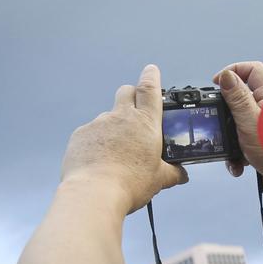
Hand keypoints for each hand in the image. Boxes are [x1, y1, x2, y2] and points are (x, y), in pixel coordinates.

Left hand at [61, 64, 187, 212]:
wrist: (94, 192)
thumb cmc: (129, 183)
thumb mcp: (159, 180)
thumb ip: (172, 173)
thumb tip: (181, 174)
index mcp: (145, 123)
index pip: (149, 88)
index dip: (151, 76)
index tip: (151, 70)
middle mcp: (121, 117)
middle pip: (126, 91)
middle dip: (131, 95)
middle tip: (136, 112)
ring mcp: (98, 124)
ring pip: (108, 116)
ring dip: (113, 127)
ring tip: (116, 152)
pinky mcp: (81, 135)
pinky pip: (90, 133)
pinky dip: (96, 142)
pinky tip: (99, 160)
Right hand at [214, 61, 262, 198]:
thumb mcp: (250, 122)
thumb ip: (237, 99)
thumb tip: (227, 76)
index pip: (251, 71)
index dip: (233, 71)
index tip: (217, 83)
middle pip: (240, 99)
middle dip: (226, 112)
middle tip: (218, 121)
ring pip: (238, 126)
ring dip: (230, 139)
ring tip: (231, 150)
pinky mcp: (261, 146)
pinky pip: (243, 146)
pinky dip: (237, 157)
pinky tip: (239, 165)